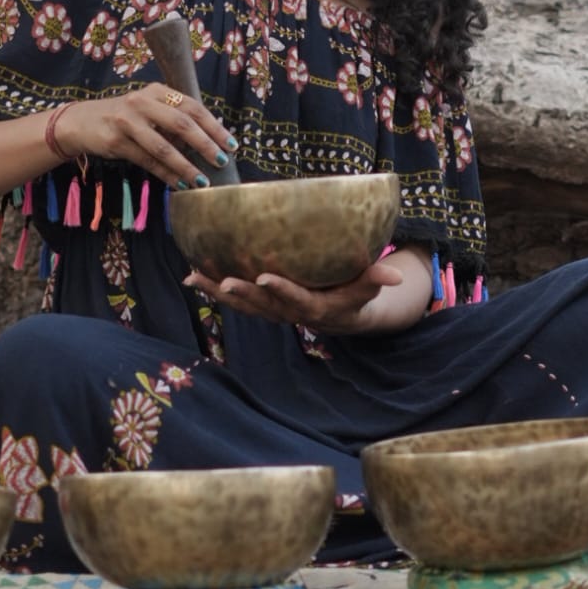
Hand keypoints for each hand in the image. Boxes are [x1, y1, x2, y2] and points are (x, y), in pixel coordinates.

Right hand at [55, 84, 236, 189]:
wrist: (81, 122)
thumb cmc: (125, 116)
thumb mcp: (149, 109)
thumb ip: (174, 119)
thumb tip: (210, 140)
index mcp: (157, 91)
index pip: (192, 107)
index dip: (214, 126)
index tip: (231, 144)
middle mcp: (143, 102)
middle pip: (181, 124)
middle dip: (205, 145)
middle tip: (222, 162)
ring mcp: (127, 121)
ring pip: (163, 147)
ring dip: (185, 166)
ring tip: (202, 181)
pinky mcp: (115, 141)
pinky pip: (147, 161)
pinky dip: (165, 174)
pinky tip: (179, 184)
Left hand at [183, 259, 404, 334]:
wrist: (339, 313)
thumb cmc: (354, 293)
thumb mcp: (367, 288)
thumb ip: (376, 278)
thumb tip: (396, 274)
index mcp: (314, 306)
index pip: (296, 300)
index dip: (281, 290)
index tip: (265, 277)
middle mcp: (288, 312)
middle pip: (262, 306)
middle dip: (242, 293)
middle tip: (222, 280)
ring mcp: (271, 310)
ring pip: (242, 304)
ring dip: (217, 291)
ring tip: (193, 276)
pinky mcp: (259, 303)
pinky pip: (234, 299)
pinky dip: (212, 289)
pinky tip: (191, 276)